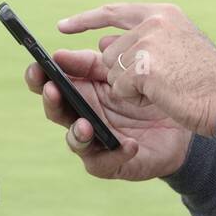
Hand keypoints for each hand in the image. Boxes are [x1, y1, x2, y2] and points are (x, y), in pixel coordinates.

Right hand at [24, 46, 192, 180]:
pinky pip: (106, 161)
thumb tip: (62, 53)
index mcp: (80, 91)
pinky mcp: (112, 163)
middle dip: (51, 101)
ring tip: (85, 126)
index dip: (39, 76)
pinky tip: (130, 144)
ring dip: (77, 133)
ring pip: (74, 140)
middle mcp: (81, 116)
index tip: (36, 65)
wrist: (179, 118)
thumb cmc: (146, 92)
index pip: (51, 82)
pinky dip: (116, 153)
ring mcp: (94, 142)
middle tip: (52, 90)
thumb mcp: (122, 71)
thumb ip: (94, 62)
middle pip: (56, 110)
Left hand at [57, 3, 215, 137]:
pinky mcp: (143, 65)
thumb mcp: (177, 52)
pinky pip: (120, 87)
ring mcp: (148, 41)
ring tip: (165, 88)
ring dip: (132, 88)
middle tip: (159, 83)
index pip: (115, 11)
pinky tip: (162, 95)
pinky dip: (138, 97)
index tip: (63, 27)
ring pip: (112, 71)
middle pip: (109, 52)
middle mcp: (155, 21)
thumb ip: (143, 43)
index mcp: (164, 14)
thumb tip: (102, 44)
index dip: (87, 20)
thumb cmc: (208, 84)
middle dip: (123, 75)